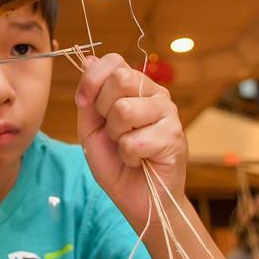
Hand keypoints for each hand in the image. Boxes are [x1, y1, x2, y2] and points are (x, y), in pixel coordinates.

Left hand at [75, 53, 186, 225]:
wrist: (138, 198)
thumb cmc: (115, 162)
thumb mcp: (91, 128)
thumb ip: (89, 98)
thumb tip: (88, 59)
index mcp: (135, 86)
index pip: (113, 61)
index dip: (92, 79)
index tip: (84, 102)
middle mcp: (155, 93)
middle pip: (120, 79)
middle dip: (104, 110)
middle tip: (113, 131)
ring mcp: (168, 113)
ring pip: (124, 110)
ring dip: (116, 136)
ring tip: (127, 147)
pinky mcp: (175, 136)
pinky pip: (134, 140)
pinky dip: (128, 156)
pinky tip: (140, 160)